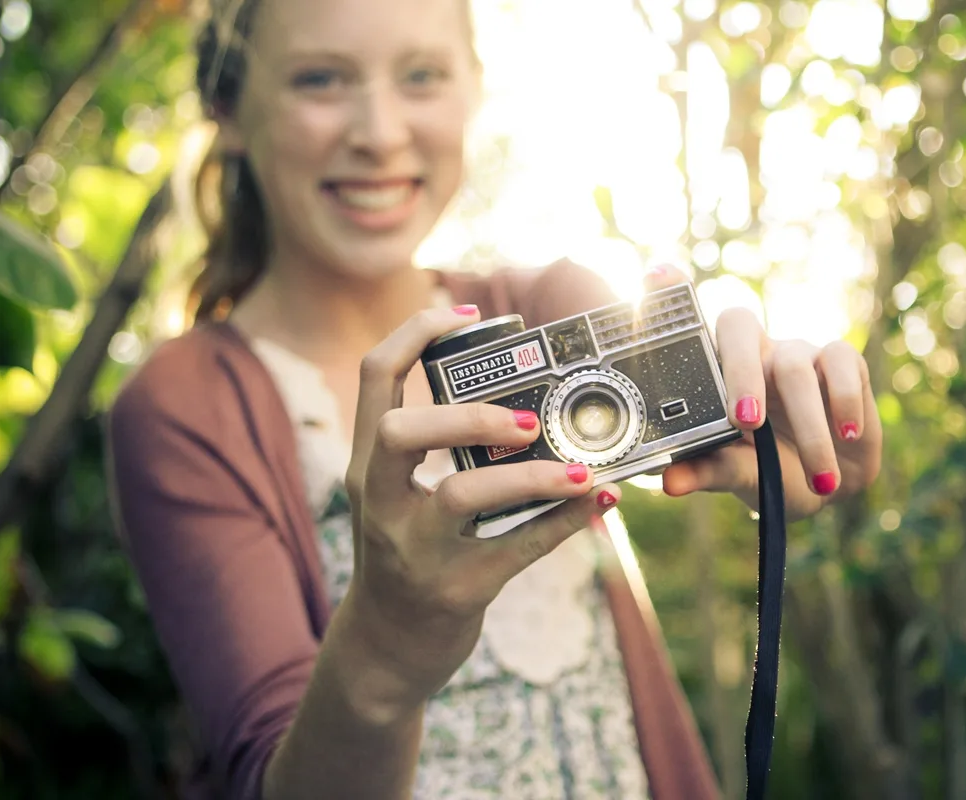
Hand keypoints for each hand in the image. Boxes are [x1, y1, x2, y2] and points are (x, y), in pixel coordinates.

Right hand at [340, 305, 618, 701]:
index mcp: (366, 467)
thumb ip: (435, 451)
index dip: (417, 332)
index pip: (374, 377)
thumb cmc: (406, 555)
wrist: (387, 650)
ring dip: (530, 475)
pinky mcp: (457, 592)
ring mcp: (415, 551)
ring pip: (463, 495)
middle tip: (524, 418)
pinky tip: (598, 501)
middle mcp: (380, 504)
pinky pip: (517, 549)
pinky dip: (564, 522)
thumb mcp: (397, 499)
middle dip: (466, 414)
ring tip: (577, 468)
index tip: (468, 314)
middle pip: (400, 432)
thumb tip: (523, 395)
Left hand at [644, 266, 881, 520]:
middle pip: (740, 325)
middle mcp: (755, 350)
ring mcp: (799, 351)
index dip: (673, 291)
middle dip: (740, 371)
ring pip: (794, 363)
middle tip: (744, 421)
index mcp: (717, 370)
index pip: (692, 323)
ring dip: (806, 424)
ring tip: (819, 475)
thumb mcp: (736, 473)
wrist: (823, 486)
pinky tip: (847, 435)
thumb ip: (707, 470)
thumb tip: (671, 483)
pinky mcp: (842, 362)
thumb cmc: (768, 471)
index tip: (656, 276)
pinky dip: (844, 402)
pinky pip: (843, 364)